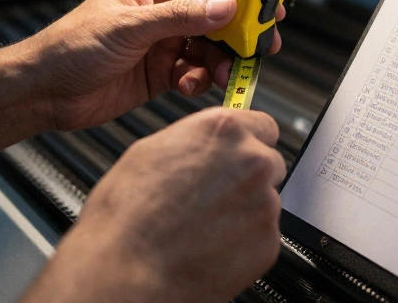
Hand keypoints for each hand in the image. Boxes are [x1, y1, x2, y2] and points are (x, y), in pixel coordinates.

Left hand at [14, 0, 283, 130]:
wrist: (45, 92)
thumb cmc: (71, 45)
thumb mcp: (128, 27)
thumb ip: (180, 17)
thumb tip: (226, 6)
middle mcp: (163, 10)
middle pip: (217, 13)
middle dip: (240, 28)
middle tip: (262, 42)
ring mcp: (164, 42)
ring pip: (211, 47)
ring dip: (222, 60)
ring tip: (224, 73)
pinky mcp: (162, 73)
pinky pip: (196, 73)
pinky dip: (201, 80)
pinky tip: (190, 86)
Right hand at [20, 108, 285, 302]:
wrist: (129, 272)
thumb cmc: (128, 216)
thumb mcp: (151, 152)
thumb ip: (194, 140)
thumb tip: (204, 143)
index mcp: (223, 131)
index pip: (262, 125)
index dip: (247, 142)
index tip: (238, 153)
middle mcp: (251, 161)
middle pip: (267, 162)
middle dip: (246, 176)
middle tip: (213, 194)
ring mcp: (264, 203)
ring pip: (265, 200)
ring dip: (244, 209)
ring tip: (204, 225)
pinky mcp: (268, 242)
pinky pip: (262, 235)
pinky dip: (244, 240)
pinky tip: (211, 244)